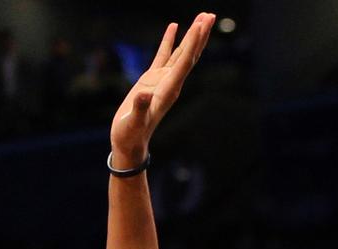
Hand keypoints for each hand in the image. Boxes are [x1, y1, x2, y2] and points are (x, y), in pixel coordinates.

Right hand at [110, 12, 214, 169]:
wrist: (128, 143)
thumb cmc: (130, 135)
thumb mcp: (133, 123)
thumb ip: (139, 109)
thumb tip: (143, 95)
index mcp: (169, 90)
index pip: (184, 62)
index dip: (193, 42)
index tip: (200, 24)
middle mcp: (170, 83)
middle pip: (189, 55)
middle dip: (200, 35)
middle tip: (210, 15)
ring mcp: (162, 80)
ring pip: (181, 53)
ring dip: (191, 35)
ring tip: (201, 17)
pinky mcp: (152, 79)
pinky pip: (163, 55)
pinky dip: (170, 41)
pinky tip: (174, 27)